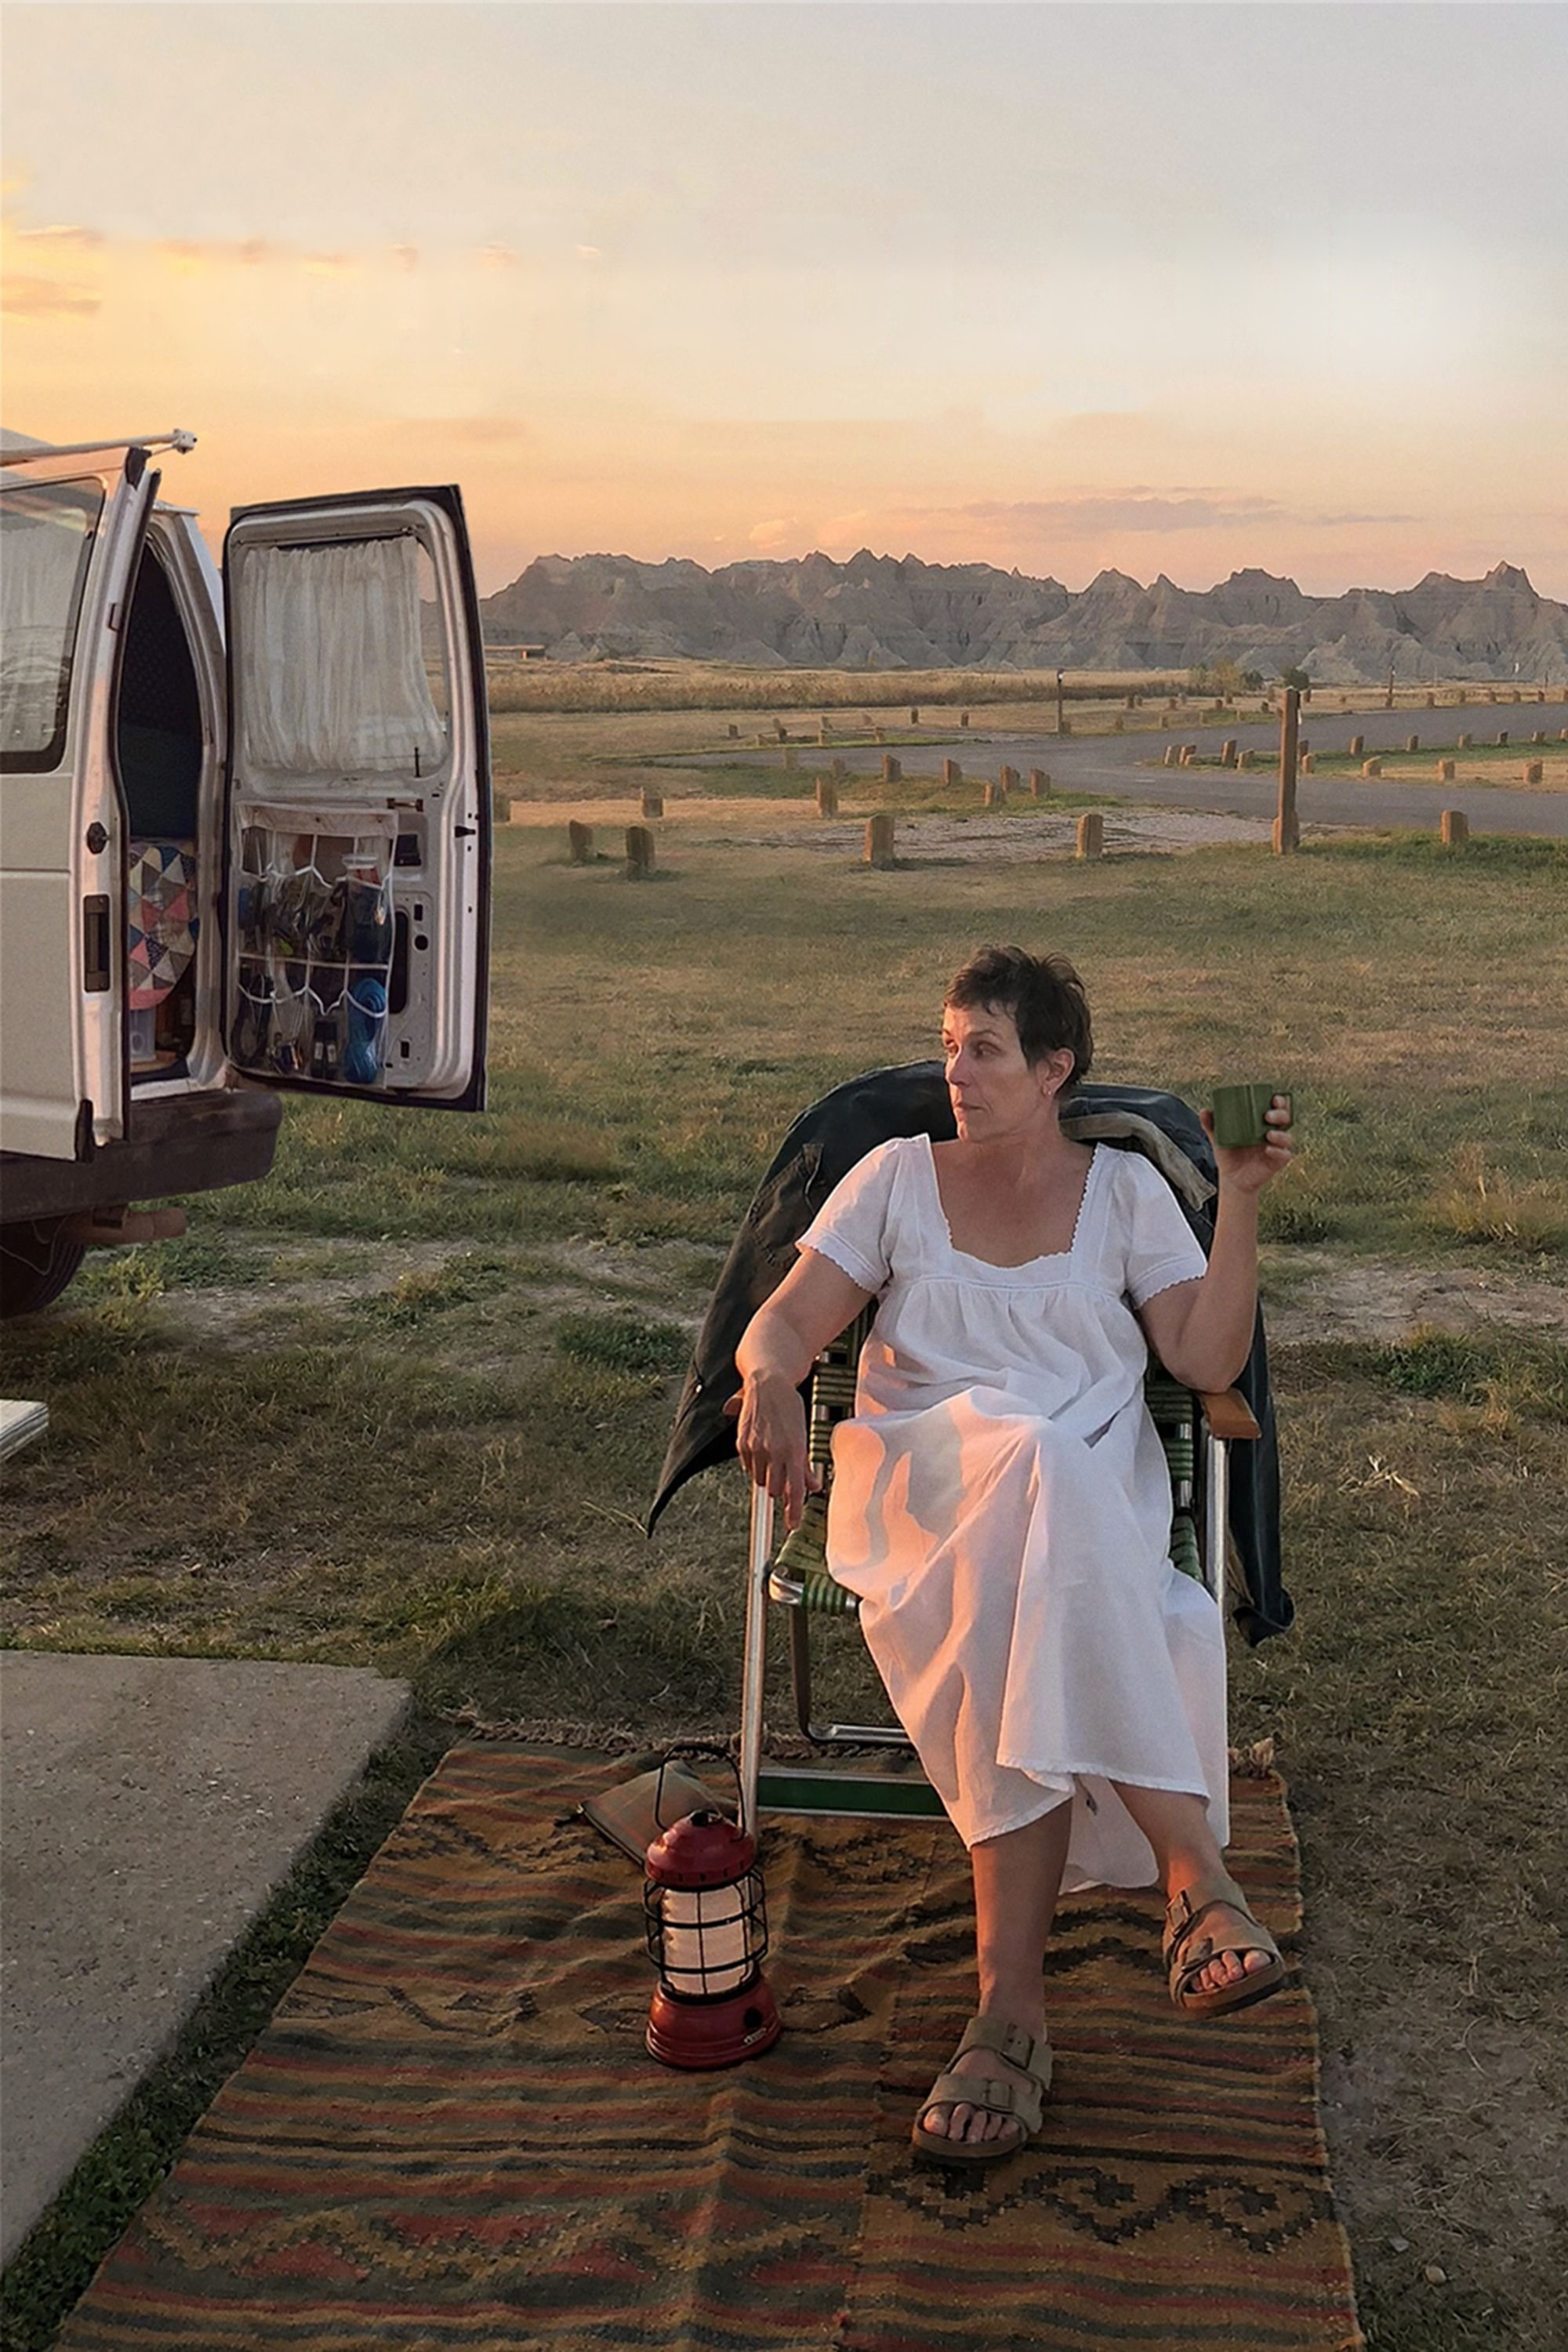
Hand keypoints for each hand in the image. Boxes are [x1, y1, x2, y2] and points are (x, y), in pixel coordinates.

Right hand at [723, 1373, 821, 1530]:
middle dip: (779, 1489)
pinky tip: (762, 1450)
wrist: (768, 1383)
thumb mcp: (802, 1434)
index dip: (793, 1510)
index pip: (794, 1489)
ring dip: (767, 1476)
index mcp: (795, 1449)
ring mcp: (757, 1448)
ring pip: (761, 1480)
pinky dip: (755, 1465)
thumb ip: (806, 1464)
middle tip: (784, 1480)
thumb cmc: (789, 1407)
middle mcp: (775, 1451)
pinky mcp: (743, 1444)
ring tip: (773, 1457)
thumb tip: (813, 1486)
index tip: (792, 1524)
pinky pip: (748, 1468)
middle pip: (775, 1490)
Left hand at [1199, 1095, 1294, 1196]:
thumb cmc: (1229, 1155)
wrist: (1231, 1179)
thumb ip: (1211, 1124)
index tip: (1272, 1098)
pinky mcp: (1277, 1162)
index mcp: (1262, 1123)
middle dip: (1281, 1113)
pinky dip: (1278, 1151)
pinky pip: (1284, 1155)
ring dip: (1280, 1134)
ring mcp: (1276, 1147)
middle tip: (1267, 1115)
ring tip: (1268, 1134)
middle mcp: (1272, 1133)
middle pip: (1285, 1119)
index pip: (1277, 1108)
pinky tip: (1268, 1149)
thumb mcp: (1219, 1138)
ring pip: (1287, 1137)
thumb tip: (1204, 1111)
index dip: (1279, 1101)